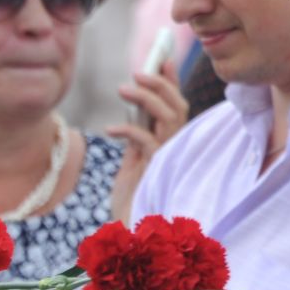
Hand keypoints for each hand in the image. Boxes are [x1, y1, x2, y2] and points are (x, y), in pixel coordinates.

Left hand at [106, 59, 185, 219]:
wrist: (129, 231)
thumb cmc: (133, 198)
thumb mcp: (134, 162)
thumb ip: (138, 139)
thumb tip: (134, 111)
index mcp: (171, 143)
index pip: (176, 105)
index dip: (172, 81)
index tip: (163, 58)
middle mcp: (175, 147)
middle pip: (178, 106)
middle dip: (160, 83)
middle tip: (139, 70)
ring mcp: (169, 157)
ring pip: (169, 117)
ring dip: (148, 98)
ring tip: (125, 87)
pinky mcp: (156, 169)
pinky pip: (147, 140)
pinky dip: (130, 129)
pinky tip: (112, 128)